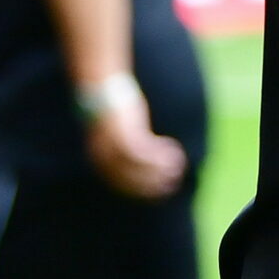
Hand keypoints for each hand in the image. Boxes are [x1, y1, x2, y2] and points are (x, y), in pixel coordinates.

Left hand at [84, 85, 187, 199]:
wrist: (102, 89)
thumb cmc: (111, 112)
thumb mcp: (114, 134)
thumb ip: (122, 149)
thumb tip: (139, 160)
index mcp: (101, 159)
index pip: (122, 184)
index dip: (142, 189)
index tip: (159, 189)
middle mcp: (106, 156)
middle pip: (132, 178)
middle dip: (153, 182)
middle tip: (173, 181)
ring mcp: (115, 145)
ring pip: (141, 166)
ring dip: (161, 168)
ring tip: (177, 165)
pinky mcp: (128, 133)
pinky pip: (148, 151)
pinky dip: (161, 153)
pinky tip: (173, 147)